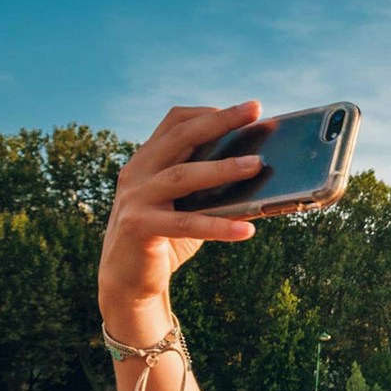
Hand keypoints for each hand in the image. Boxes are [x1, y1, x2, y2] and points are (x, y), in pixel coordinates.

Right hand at [99, 101, 262, 330]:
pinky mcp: (139, 227)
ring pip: (183, 176)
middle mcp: (137, 172)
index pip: (175, 122)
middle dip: (220, 122)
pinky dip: (218, 226)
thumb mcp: (189, 206)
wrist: (128, 280)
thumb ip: (211, 189)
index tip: (246, 110)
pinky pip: (186, 224)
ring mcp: (135, 198)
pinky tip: (247, 230)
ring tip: (258, 164)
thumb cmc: (167, 239)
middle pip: (181, 138)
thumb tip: (261, 175)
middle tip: (255, 111)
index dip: (209, 113)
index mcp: (148, 161)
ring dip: (223, 168)